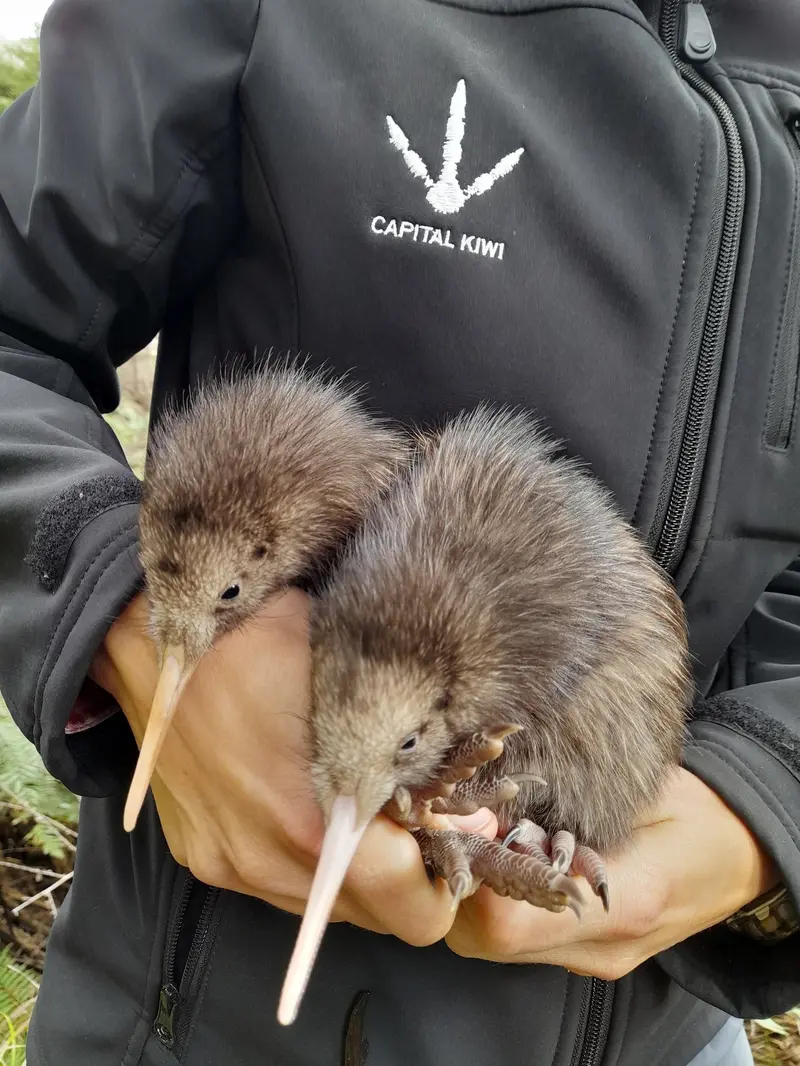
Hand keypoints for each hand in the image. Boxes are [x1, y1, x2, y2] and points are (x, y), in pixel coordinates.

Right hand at [90, 589, 497, 943]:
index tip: (454, 833)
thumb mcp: (357, 678)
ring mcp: (229, 862)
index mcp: (313, 821)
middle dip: (407, 877)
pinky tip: (309, 806)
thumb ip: (414, 759)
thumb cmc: (265, 640)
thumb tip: (469, 808)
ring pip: (325, 908)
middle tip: (417, 820)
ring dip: (357, 874)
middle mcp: (266, 860)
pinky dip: (309, 862)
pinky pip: (279, 884)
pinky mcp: (203, 855)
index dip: (446, 877)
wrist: (158, 638)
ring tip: (364, 811)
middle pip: (373, 916)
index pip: (412, 907)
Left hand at [445, 768, 777, 977]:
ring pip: (490, 943)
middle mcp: (602, 945)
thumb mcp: (642, 788)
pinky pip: (516, 938)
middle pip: (485, 938)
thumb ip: (569, 800)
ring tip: (476, 828)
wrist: (742, 851)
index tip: (463, 817)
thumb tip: (488, 797)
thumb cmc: (693, 807)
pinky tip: (501, 849)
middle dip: (458, 876)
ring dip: (470, 886)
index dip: (470, 871)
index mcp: (627, 900)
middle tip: (456, 818)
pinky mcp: (585, 953)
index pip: (508, 922)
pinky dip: (493, 896)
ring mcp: (592, 957)